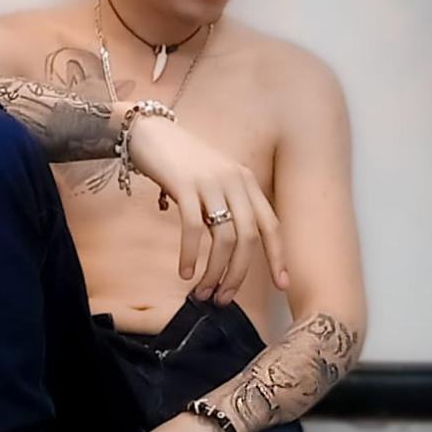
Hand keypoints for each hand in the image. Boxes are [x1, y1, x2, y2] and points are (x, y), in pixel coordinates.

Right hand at [129, 112, 289, 302]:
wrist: (149, 133)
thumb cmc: (180, 163)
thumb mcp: (213, 182)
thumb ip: (225, 208)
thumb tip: (228, 252)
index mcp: (247, 182)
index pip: (271, 225)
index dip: (278, 256)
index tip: (282, 284)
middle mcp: (235, 181)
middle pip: (249, 238)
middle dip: (239, 274)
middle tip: (225, 298)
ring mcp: (212, 182)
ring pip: (224, 238)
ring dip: (215, 271)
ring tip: (204, 292)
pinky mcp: (186, 185)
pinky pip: (194, 228)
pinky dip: (191, 255)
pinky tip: (185, 272)